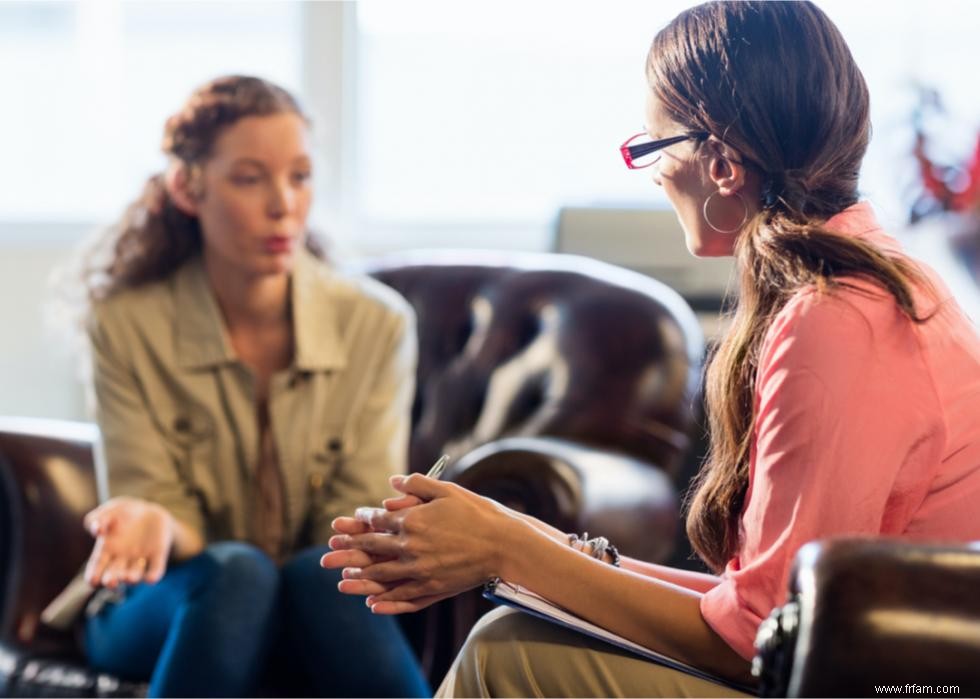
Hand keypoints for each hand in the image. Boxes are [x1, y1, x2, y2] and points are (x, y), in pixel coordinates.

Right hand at [83, 497, 174, 587]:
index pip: (95, 570)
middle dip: (111, 581)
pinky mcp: (157, 555)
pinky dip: (153, 575)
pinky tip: (151, 579)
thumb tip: (98, 530)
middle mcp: (121, 560)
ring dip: (131, 578)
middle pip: (113, 576)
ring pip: (134, 574)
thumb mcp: (109, 512)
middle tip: (111, 582)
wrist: (148, 510)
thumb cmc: (122, 513)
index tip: (93, 580)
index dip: (93, 577)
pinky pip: (155, 569)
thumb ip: (99, 519)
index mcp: (105, 552)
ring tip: (129, 578)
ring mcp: (139, 559)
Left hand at [322, 473, 531, 613]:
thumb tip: (391, 482)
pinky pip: (403, 597)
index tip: (348, 522)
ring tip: (341, 580)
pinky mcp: (433, 588)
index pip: (378, 520)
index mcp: (413, 520)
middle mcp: (411, 547)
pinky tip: (372, 603)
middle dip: (347, 550)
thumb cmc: (477, 513)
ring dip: (359, 578)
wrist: (503, 544)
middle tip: (327, 554)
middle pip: (371, 549)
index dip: (360, 521)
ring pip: (381, 575)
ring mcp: (420, 570)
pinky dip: (385, 601)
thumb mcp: (447, 490)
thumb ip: (417, 484)